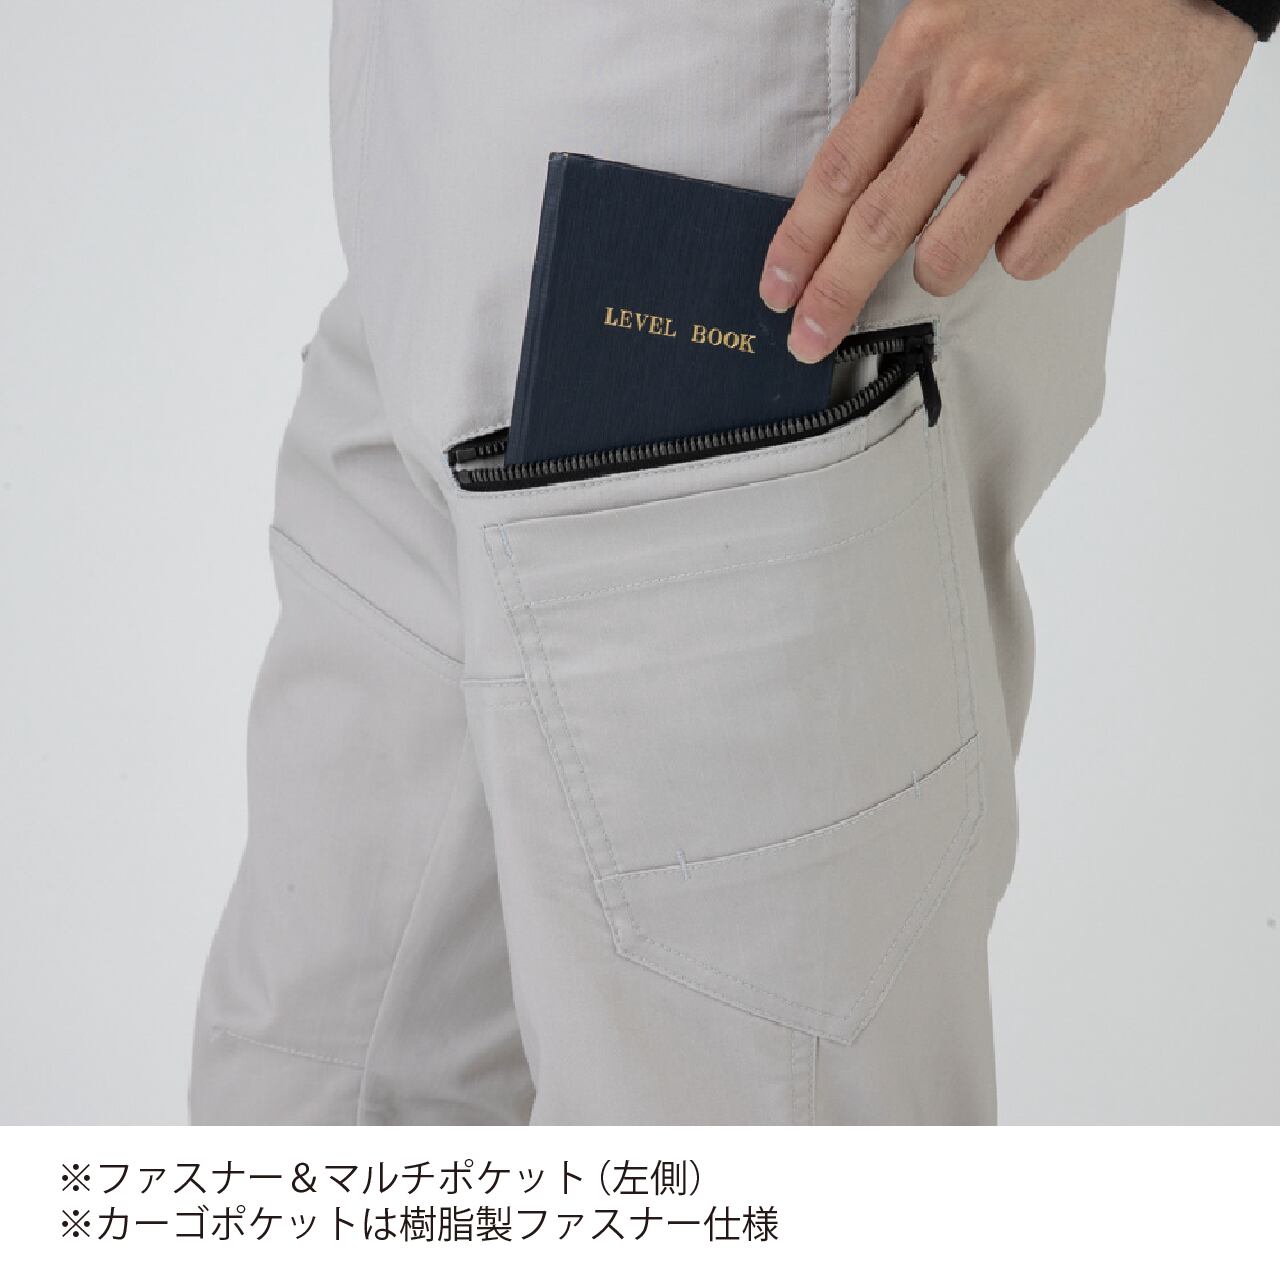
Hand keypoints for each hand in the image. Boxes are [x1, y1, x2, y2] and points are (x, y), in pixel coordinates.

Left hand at [759, 0, 1255, 361]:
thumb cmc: (1065, 9)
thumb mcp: (964, 25)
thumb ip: (907, 108)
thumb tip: (855, 205)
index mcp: (927, 48)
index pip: (840, 168)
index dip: (800, 242)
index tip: (777, 291)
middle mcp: (975, 89)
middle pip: (876, 226)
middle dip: (832, 296)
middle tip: (808, 339)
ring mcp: (1039, 133)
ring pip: (948, 257)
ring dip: (947, 260)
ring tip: (984, 214)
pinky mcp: (1099, 172)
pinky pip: (1025, 257)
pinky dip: (1026, 244)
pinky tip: (1049, 199)